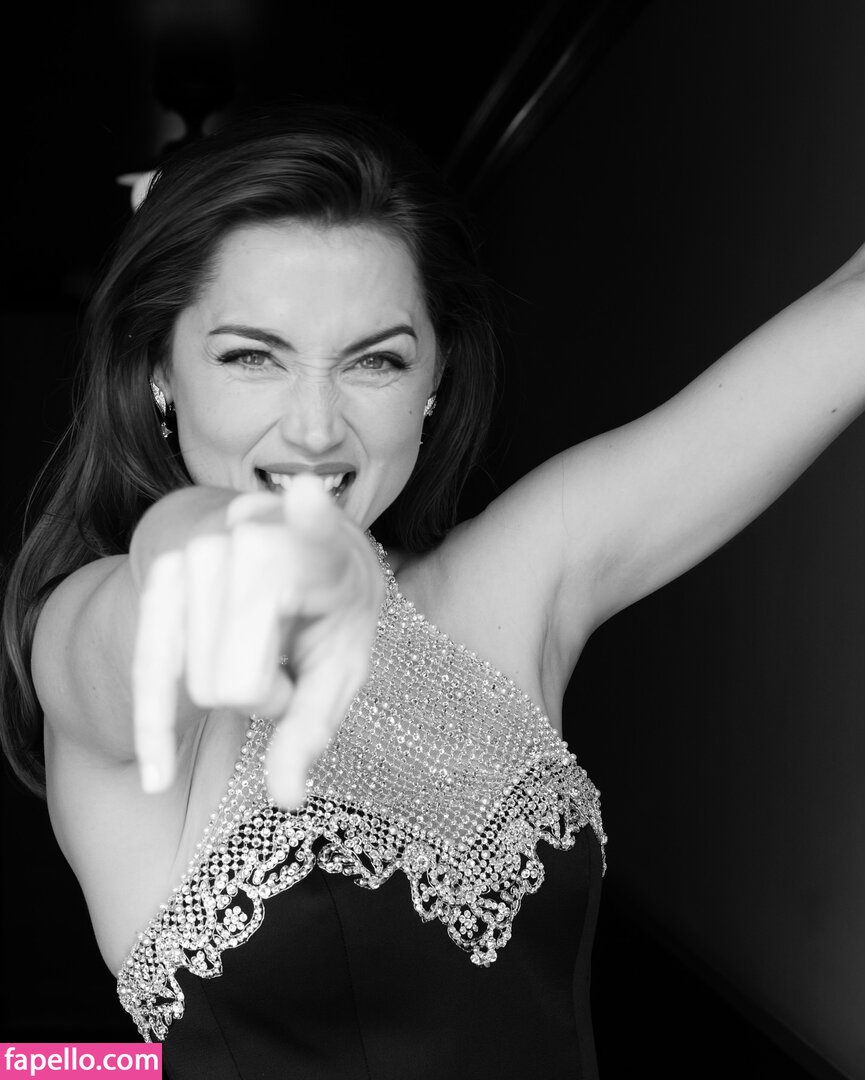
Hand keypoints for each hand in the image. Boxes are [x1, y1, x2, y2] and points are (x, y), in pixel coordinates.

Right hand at [131, 475, 384, 807]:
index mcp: (321, 551)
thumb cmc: (324, 615)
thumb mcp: (341, 665)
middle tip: (289, 666)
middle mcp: (255, 540)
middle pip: (240, 681)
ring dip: (231, 692)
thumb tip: (286, 799)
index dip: (311, 518)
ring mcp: (199, 552)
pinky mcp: (161, 575)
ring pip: (200, 684)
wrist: (284, 556)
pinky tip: (158, 774)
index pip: (315, 532)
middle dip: (267, 698)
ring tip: (260, 655)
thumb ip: (315, 726)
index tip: (309, 496)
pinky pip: (148, 665)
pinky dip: (154, 724)